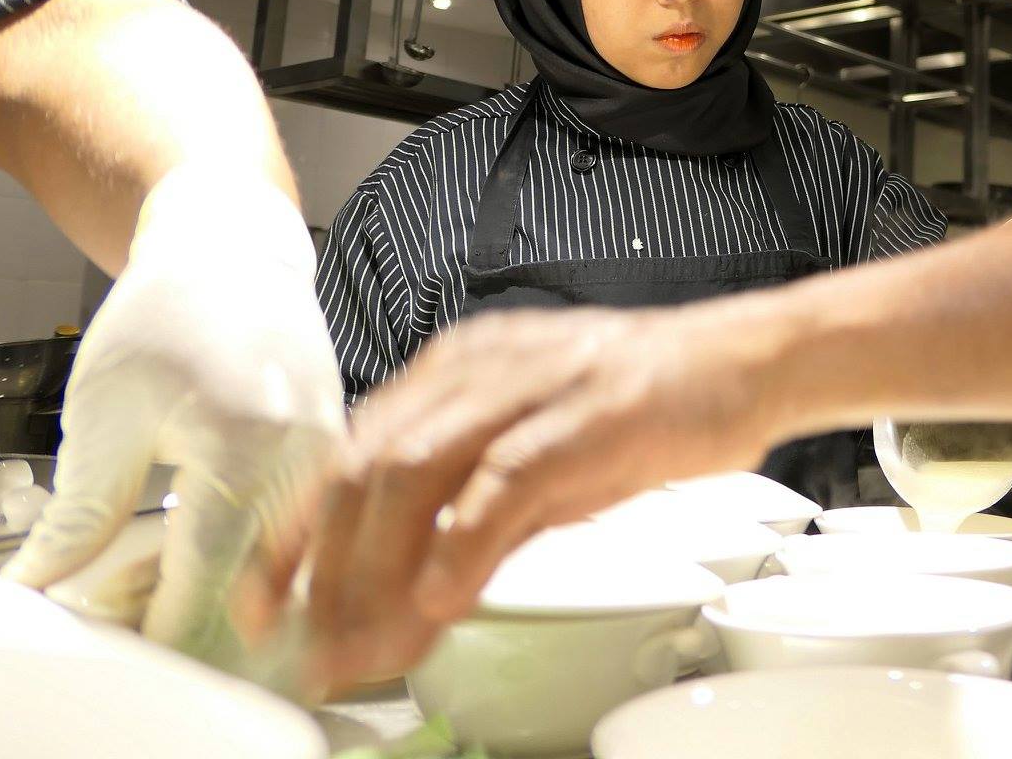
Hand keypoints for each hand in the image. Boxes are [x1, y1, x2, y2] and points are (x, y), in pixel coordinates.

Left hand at [0, 166, 344, 672]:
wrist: (232, 249)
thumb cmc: (172, 309)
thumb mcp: (105, 414)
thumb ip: (82, 514)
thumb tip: (50, 582)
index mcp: (247, 448)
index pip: (206, 579)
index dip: (158, 624)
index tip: (124, 640)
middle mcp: (307, 457)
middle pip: (255, 585)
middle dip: (186, 612)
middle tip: (121, 603)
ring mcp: (335, 455)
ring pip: (284, 562)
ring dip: (217, 583)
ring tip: (146, 565)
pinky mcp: (342, 451)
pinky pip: (302, 525)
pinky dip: (249, 547)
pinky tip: (193, 531)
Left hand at [258, 303, 783, 691]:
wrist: (749, 359)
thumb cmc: (651, 406)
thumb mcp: (544, 462)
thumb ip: (475, 521)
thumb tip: (415, 603)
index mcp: (458, 370)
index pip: (347, 452)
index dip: (294, 535)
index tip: (263, 605)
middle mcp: (480, 368)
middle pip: (366, 468)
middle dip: (327, 572)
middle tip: (317, 651)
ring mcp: (534, 384)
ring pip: (415, 472)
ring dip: (378, 572)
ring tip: (367, 645)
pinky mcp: (589, 412)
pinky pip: (505, 479)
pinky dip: (463, 542)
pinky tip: (444, 599)